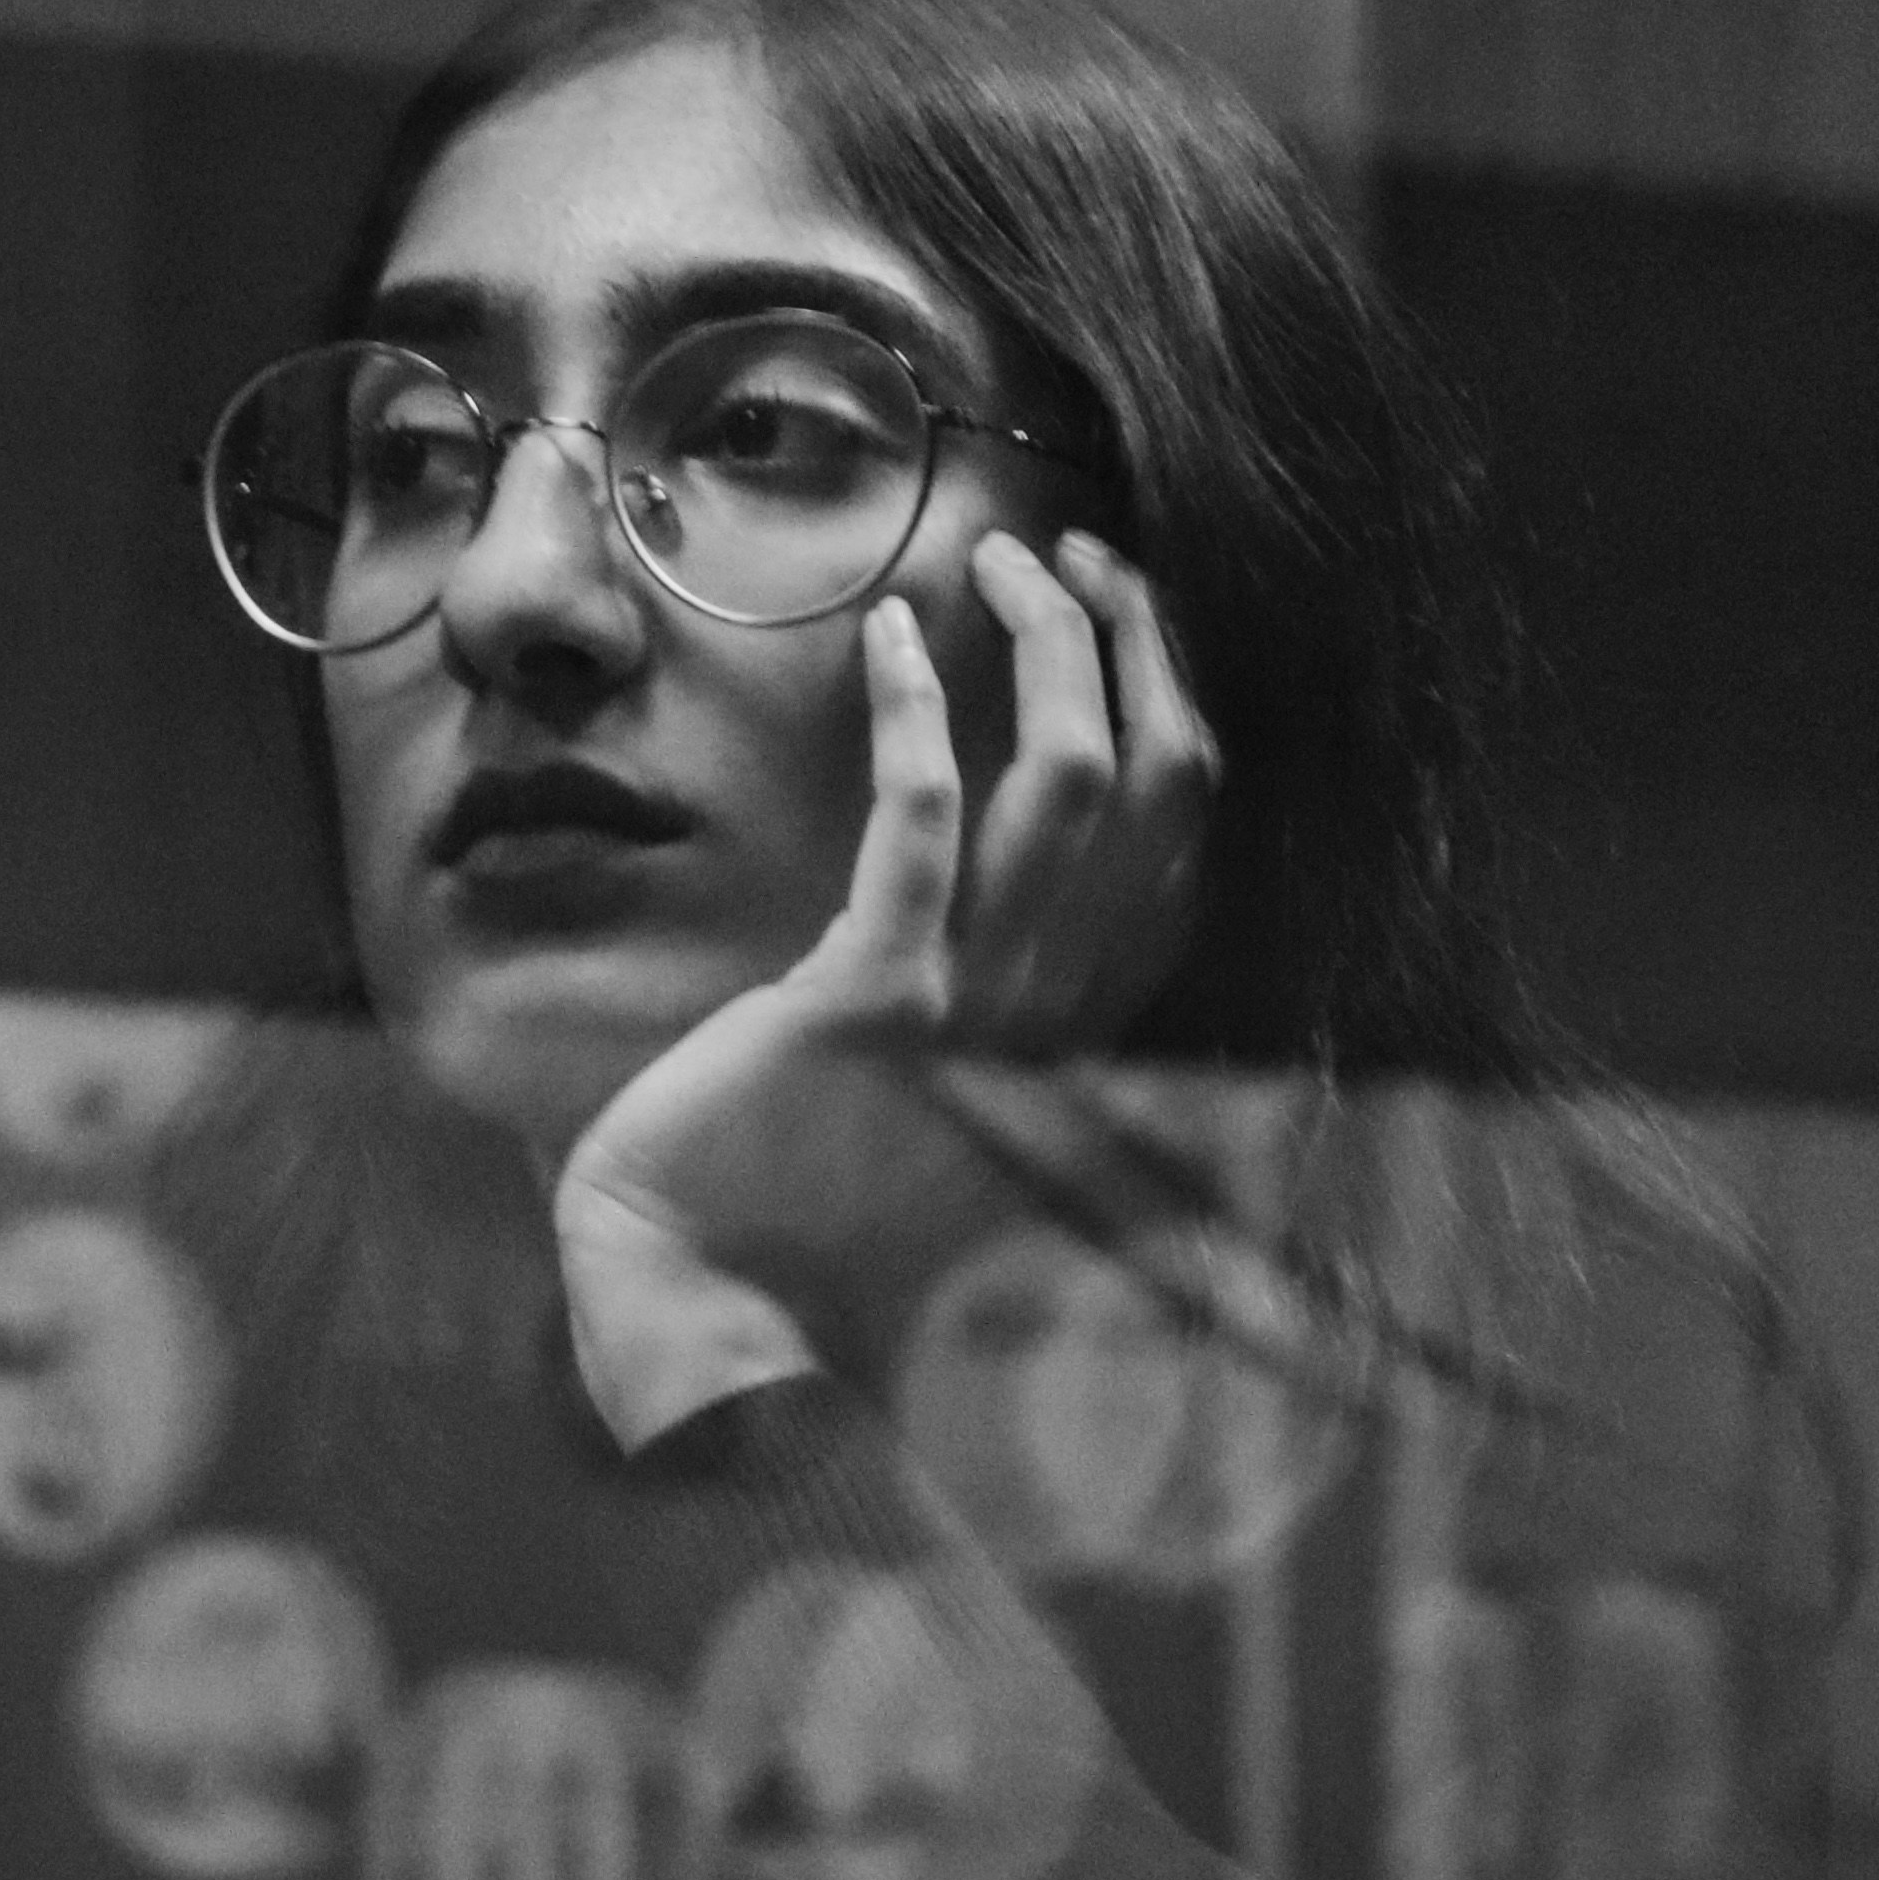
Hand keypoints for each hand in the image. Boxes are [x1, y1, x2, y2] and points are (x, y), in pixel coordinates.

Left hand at [550, 540, 1214, 1435]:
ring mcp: (971, 1012)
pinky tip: (890, 634)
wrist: (698, 1320)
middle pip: (1163, 792)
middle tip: (1077, 558)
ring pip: (1072, 785)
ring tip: (1001, 563)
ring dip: (1050, 648)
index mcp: (1074, 1039)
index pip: (1180, 850)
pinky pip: (920, 821)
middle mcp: (1055, 1022)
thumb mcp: (911, 1108)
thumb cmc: (780, 1211)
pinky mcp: (870, 1004)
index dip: (1171, 714)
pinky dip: (914, 708)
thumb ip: (976, 1030)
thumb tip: (981, 921)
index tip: (1123, 623)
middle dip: (1135, 650)